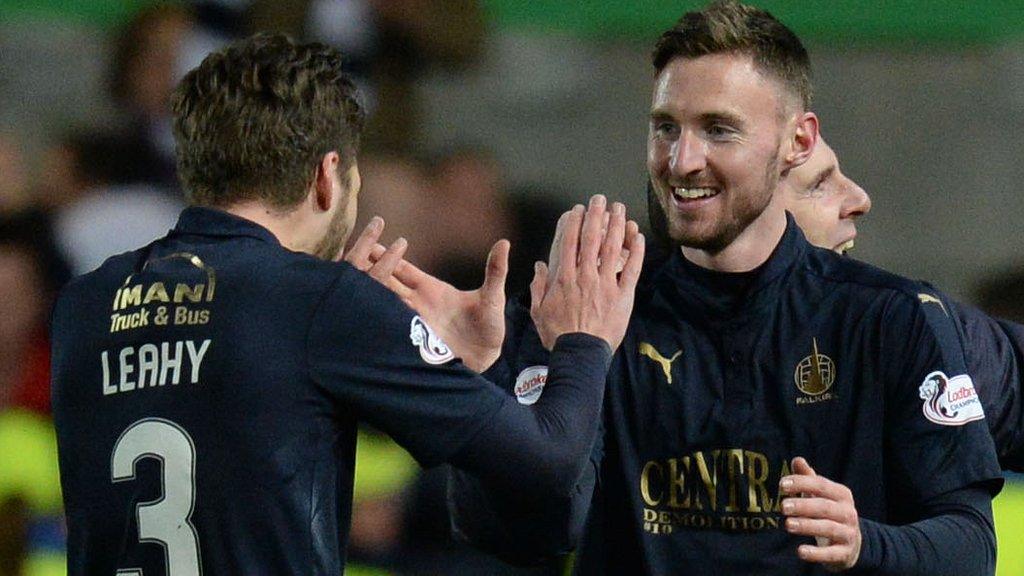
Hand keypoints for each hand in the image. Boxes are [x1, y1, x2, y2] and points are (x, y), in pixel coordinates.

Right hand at [346, 216, 508, 371]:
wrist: (487, 359)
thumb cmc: (489, 326)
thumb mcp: (492, 297)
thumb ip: (495, 271)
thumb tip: (505, 243)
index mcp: (431, 289)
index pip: (403, 269)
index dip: (386, 255)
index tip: (369, 241)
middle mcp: (417, 304)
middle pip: (386, 283)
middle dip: (368, 271)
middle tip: (345, 257)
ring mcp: (412, 323)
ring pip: (383, 304)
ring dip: (367, 294)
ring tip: (345, 284)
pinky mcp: (412, 341)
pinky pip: (390, 329)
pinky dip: (375, 323)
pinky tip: (359, 318)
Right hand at [530, 195, 643, 350]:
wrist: (580, 353)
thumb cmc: (558, 335)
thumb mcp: (538, 311)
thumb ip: (538, 287)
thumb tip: (538, 267)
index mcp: (564, 278)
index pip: (569, 243)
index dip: (574, 222)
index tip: (577, 209)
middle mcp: (585, 276)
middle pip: (591, 239)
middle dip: (596, 215)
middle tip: (600, 199)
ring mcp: (605, 285)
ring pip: (612, 248)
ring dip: (617, 225)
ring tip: (620, 208)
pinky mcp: (622, 296)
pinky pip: (632, 270)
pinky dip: (636, 251)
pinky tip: (638, 236)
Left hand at [780, 457, 861, 571]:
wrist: (851, 543)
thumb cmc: (829, 512)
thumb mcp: (821, 495)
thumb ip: (808, 478)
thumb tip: (797, 460)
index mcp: (841, 495)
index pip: (821, 485)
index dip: (802, 483)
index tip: (781, 484)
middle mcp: (848, 513)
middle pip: (824, 507)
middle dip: (803, 506)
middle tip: (782, 506)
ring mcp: (848, 533)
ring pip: (828, 528)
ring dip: (807, 526)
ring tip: (787, 525)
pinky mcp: (845, 553)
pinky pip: (831, 553)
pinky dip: (816, 553)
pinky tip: (800, 552)